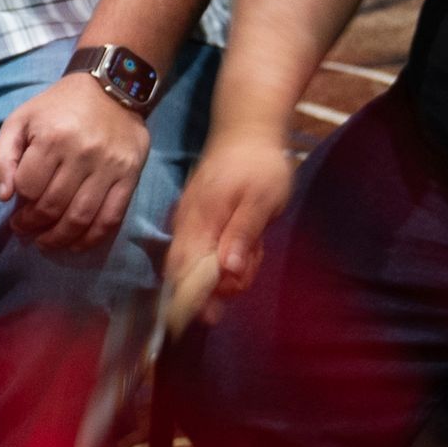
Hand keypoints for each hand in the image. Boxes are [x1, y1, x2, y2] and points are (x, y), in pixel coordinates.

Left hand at [0, 73, 152, 254]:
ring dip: (59, 239)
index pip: (29, 187)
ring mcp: (109, 167)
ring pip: (80, 218)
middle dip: (34, 226)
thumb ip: (3, 155)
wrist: (111, 87)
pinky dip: (91, 239)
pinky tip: (76, 243)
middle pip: (53, 206)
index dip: (19, 205)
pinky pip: (111, 218)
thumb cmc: (58, 107)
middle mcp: (82, 153)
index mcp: (52, 137)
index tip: (16, 211)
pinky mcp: (130, 177)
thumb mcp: (21, 119)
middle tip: (26, 230)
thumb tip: (4, 196)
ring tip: (46, 242)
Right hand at [167, 138, 294, 319]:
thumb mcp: (263, 200)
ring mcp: (189, 221)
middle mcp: (187, 224)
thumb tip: (226, 272)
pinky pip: (203, 250)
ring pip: (196, 264)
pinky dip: (225, 256)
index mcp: (201, 221)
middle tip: (251, 266)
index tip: (209, 318)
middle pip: (187, 273)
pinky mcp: (196, 219)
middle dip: (218, 286)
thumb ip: (243, 235)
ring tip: (255, 248)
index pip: (185, 271)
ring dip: (227, 270)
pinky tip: (248, 243)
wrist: (247, 128)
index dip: (192, 300)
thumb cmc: (260, 164)